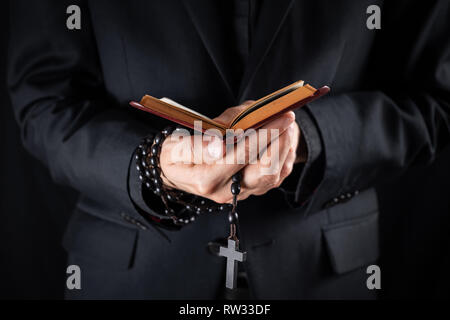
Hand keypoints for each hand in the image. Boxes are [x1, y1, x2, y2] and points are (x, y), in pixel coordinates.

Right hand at [159, 102, 299, 202]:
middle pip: (264, 172)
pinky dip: (283, 158)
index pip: (240, 157)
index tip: (277, 117)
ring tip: (287, 125)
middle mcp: (226, 192)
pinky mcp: (250, 191)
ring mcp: (241, 193)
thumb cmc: (177, 152)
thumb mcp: (177, 145)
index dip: (262, 136)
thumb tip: (219, 146)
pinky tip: (283, 140)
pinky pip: (275, 178)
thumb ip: (196, 145)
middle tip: (287, 118)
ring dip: (284, 149)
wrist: (178, 169)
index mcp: (206, 180)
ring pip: (273, 176)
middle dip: (279, 143)